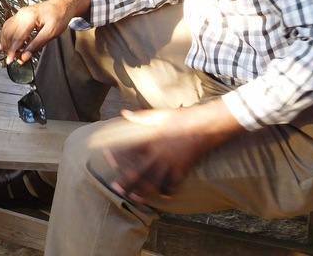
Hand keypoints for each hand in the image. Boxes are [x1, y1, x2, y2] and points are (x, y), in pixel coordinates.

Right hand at [0, 0, 91, 63]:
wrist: (62, 5)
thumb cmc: (59, 17)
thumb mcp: (51, 33)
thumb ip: (37, 45)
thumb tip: (24, 56)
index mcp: (30, 17)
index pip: (17, 37)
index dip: (13, 51)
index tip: (10, 61)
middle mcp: (22, 14)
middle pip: (9, 33)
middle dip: (9, 48)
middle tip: (13, 58)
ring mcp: (20, 13)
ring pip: (6, 29)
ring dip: (6, 42)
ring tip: (11, 52)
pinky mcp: (20, 14)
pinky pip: (9, 25)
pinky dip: (7, 35)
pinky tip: (9, 43)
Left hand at [99, 100, 243, 201]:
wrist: (204, 125)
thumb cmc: (180, 117)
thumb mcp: (158, 114)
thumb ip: (139, 117)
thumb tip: (124, 113)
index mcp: (150, 140)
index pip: (129, 150)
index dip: (117, 155)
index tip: (107, 157)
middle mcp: (158, 154)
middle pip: (138, 172)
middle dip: (127, 183)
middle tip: (116, 190)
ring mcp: (170, 163)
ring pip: (154, 182)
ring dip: (143, 192)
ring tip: (134, 198)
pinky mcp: (182, 169)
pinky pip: (173, 184)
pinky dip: (168, 191)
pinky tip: (164, 196)